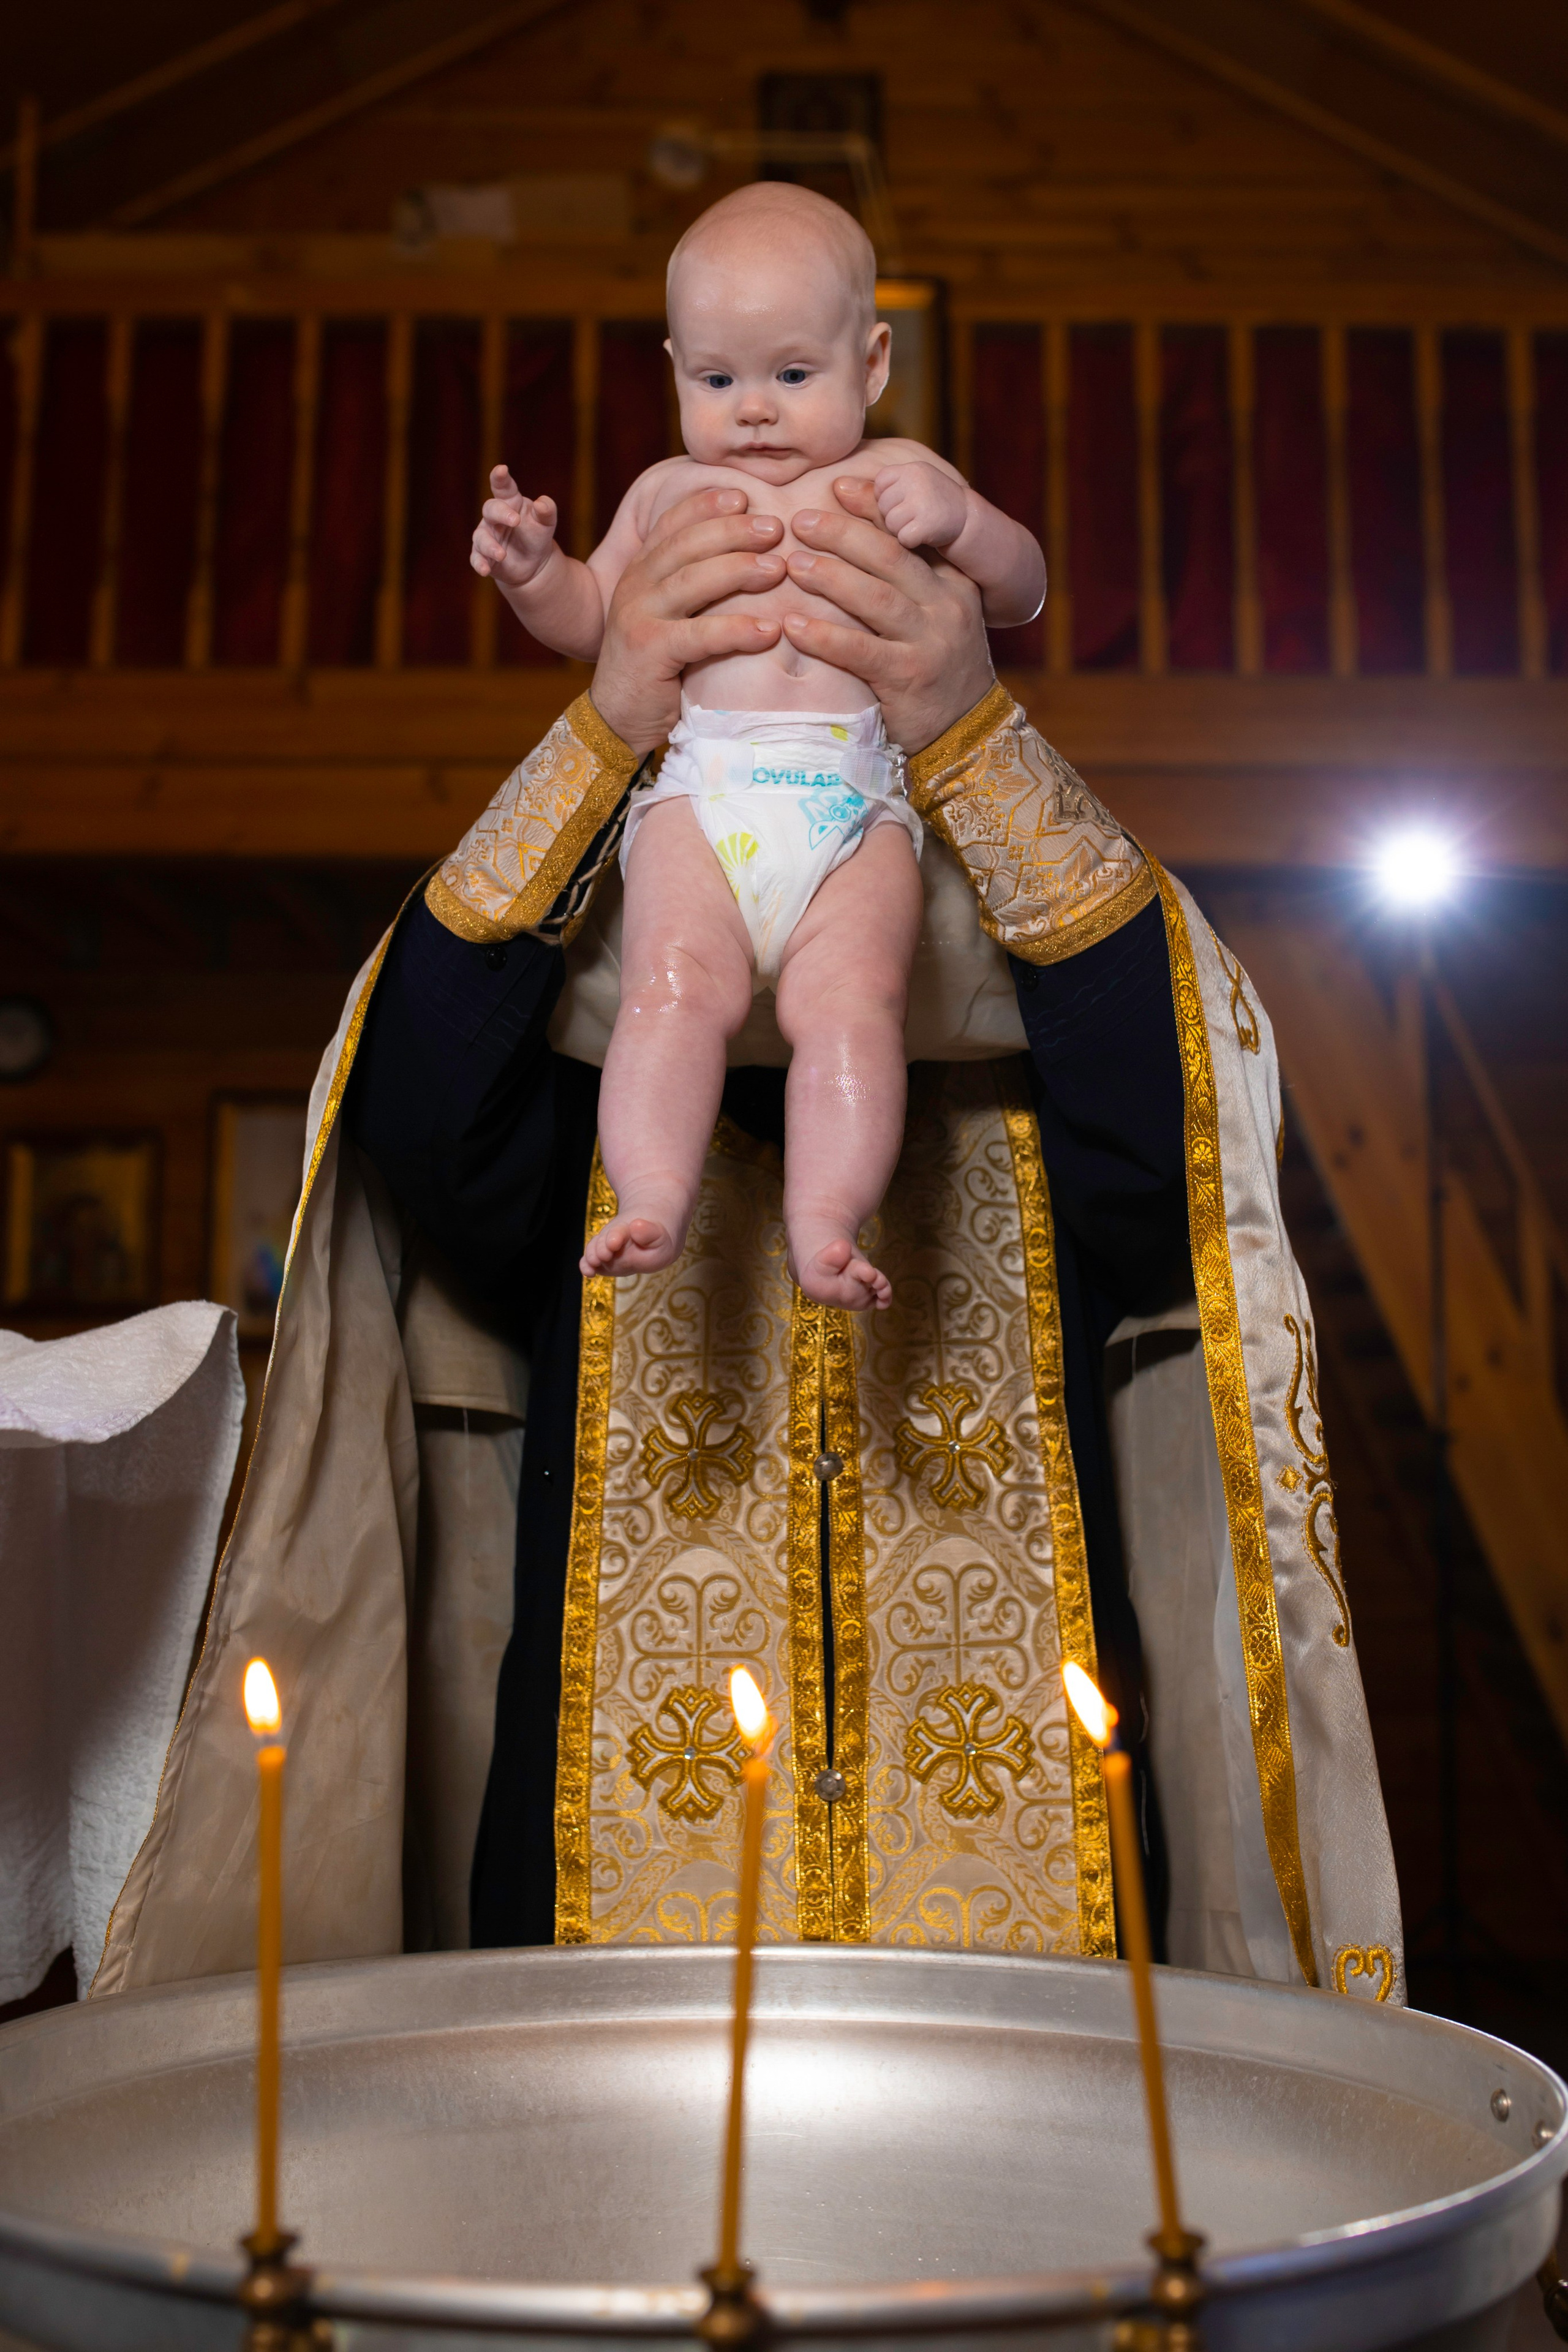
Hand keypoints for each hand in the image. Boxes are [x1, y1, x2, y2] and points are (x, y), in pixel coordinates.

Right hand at [471, 464, 558, 587]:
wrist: (532, 564)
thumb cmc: (536, 535)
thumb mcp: (546, 523)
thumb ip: (546, 511)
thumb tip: (542, 503)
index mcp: (509, 502)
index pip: (502, 487)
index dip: (500, 478)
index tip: (502, 469)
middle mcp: (494, 517)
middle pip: (491, 509)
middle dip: (501, 513)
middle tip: (515, 520)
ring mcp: (486, 535)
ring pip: (481, 536)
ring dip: (490, 545)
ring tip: (502, 554)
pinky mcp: (483, 555)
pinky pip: (476, 558)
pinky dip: (479, 563)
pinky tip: (485, 570)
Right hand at [591, 488, 786, 755]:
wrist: (617, 719)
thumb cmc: (657, 668)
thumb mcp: (670, 617)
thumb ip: (693, 588)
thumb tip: (748, 556)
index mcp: (640, 571)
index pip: (672, 525)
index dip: (706, 505)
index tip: (744, 495)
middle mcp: (635, 586)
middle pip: (686, 545)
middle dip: (733, 531)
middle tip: (776, 527)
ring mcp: (638, 617)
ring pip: (692, 581)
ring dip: (739, 570)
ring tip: (780, 568)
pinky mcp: (649, 652)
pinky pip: (700, 634)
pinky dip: (737, 630)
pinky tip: (770, 630)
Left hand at [779, 476, 994, 750]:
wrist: (968, 732)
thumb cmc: (939, 668)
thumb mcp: (938, 615)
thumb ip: (911, 579)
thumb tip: (860, 534)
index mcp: (954, 581)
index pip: (913, 533)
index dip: (875, 506)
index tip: (838, 486)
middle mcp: (947, 605)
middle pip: (891, 556)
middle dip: (843, 533)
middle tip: (800, 521)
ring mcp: (930, 642)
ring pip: (875, 597)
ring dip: (829, 577)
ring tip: (792, 563)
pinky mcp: (908, 678)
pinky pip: (860, 650)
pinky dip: (824, 636)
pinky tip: (793, 626)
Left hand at [875, 460, 968, 551]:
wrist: (967, 519)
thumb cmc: (930, 504)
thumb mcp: (907, 488)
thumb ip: (873, 489)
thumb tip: (837, 487)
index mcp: (910, 468)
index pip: (879, 485)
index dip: (888, 499)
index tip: (905, 502)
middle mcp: (917, 480)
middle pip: (882, 506)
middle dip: (893, 516)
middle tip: (914, 515)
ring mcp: (923, 500)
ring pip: (890, 523)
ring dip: (901, 531)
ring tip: (918, 524)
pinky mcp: (927, 523)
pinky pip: (902, 538)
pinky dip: (911, 542)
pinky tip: (924, 535)